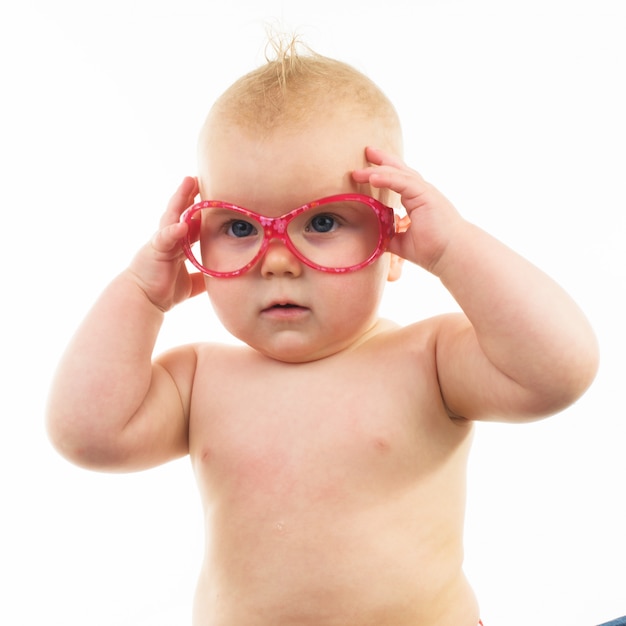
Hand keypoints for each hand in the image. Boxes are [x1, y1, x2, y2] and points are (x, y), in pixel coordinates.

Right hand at [128, 177, 205, 310]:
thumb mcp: (190, 284)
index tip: (214, 194)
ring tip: (188, 183)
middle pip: (182, 212)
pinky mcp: (155, 251)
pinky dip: (173, 232)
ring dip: (180, 199)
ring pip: (172, 216)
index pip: (193, 222)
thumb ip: (203, 278)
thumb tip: (221, 280)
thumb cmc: (162, 291)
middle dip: (190, 194)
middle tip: (200, 176)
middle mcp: (170, 239)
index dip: (202, 210)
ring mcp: (161, 242)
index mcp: (179, 245)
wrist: (142, 301)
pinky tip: (182, 225)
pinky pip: (164, 239)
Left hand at [352, 147, 464, 273]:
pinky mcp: (426, 195)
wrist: (453, 255)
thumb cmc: (433, 250)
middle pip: (399, 170)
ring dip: (378, 170)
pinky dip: (387, 178)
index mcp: (417, 201)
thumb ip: (389, 236)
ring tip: (359, 171)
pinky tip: (373, 177)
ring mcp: (424, 192)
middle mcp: (421, 192)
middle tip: (366, 151)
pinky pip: (403, 182)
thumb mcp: (403, 242)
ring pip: (398, 174)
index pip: (398, 180)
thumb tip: (374, 238)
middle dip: (382, 160)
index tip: (366, 170)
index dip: (383, 172)